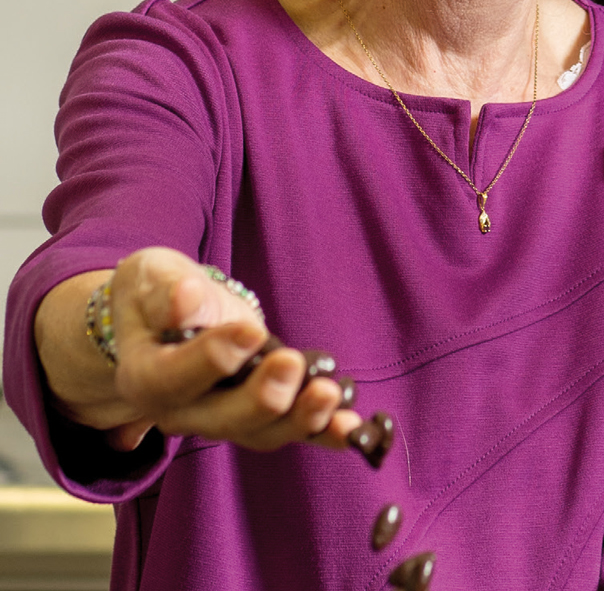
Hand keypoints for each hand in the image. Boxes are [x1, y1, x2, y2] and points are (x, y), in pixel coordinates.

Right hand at [46, 248, 360, 453]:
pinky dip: (325, 431)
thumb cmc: (160, 290)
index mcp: (144, 377)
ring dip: (301, 419)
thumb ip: (166, 291)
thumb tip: (185, 300)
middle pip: (222, 420)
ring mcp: (224, 419)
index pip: (172, 380)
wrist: (173, 312)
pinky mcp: (263, 415)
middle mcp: (182, 411)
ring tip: (332, 393)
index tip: (251, 331)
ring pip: (262, 433)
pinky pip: (293, 429)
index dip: (212, 359)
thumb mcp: (152, 277)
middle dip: (261, 398)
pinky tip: (352, 427)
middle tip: (292, 363)